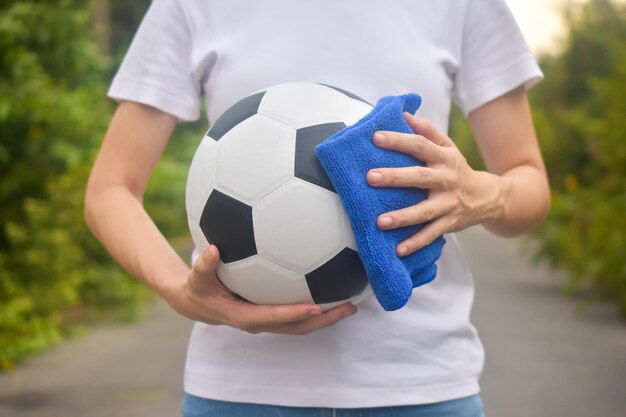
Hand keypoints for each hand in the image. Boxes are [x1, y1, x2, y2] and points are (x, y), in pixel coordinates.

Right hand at [165, 245, 356, 334]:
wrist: (197, 303)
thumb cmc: (198, 288)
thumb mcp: (196, 277)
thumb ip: (204, 265)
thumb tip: (213, 250)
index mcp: (244, 317)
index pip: (273, 317)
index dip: (294, 314)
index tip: (316, 306)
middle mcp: (261, 322)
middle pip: (298, 326)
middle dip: (324, 319)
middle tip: (350, 306)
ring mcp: (269, 320)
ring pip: (302, 323)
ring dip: (327, 316)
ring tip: (352, 303)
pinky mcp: (273, 314)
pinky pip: (298, 314)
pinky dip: (318, 306)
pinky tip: (334, 288)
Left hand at [366, 113, 501, 256]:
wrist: (488, 197)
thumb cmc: (457, 169)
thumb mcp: (447, 146)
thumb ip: (427, 131)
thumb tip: (404, 114)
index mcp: (443, 157)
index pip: (419, 145)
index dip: (399, 140)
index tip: (376, 137)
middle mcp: (446, 179)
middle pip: (419, 177)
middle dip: (395, 177)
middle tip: (371, 177)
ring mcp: (448, 203)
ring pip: (424, 211)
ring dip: (402, 217)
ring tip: (380, 221)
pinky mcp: (449, 223)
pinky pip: (431, 235)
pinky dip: (416, 243)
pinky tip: (398, 250)